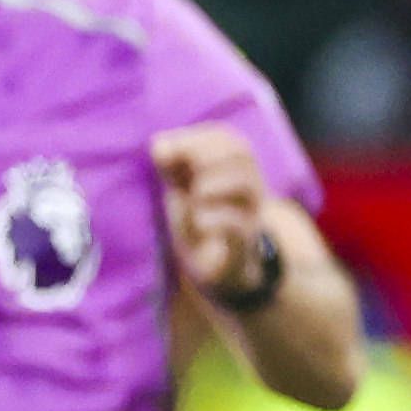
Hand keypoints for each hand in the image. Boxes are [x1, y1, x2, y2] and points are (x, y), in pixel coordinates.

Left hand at [151, 126, 275, 301]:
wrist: (225, 272)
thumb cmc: (202, 223)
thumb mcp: (182, 190)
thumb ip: (170, 164)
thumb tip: (159, 145)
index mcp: (234, 171)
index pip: (227, 138)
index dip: (196, 138)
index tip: (161, 153)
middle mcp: (249, 188)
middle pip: (242, 152)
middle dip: (204, 155)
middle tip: (183, 174)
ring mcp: (250, 215)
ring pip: (246, 185)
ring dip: (212, 183)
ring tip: (194, 196)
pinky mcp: (243, 245)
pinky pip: (236, 226)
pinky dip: (211, 218)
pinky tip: (197, 220)